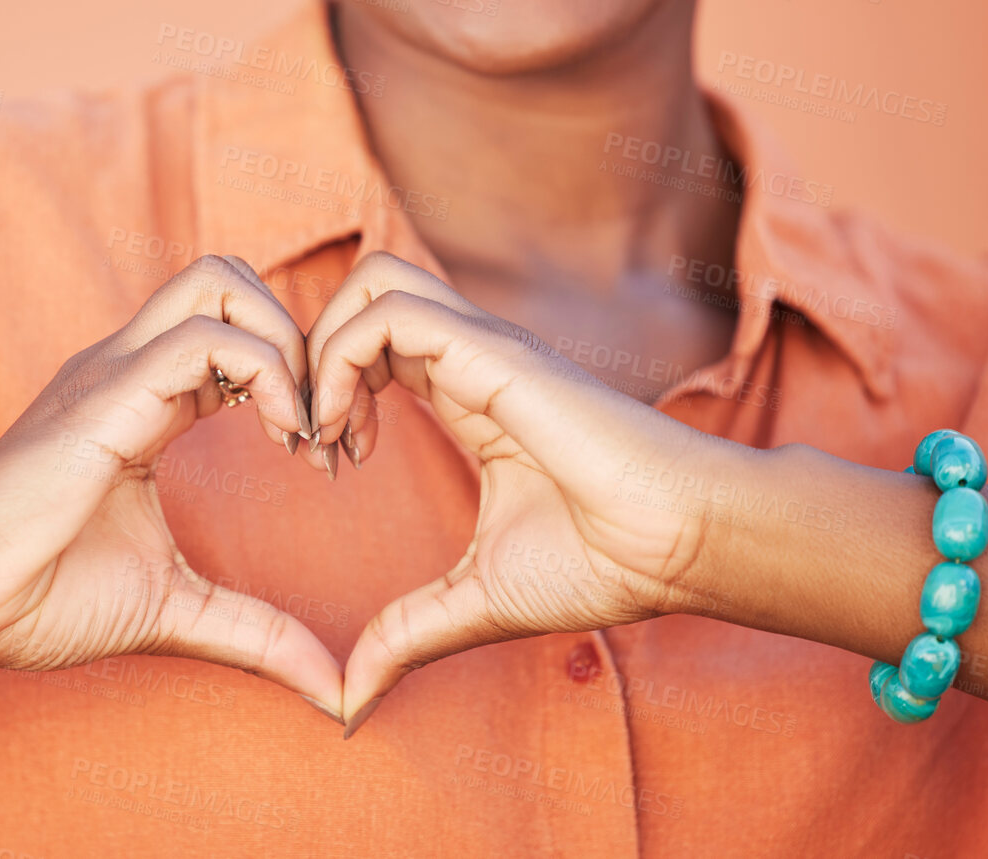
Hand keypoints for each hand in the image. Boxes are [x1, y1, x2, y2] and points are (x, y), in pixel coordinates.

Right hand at [0, 255, 344, 718]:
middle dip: (299, 334)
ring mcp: (115, 371)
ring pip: (221, 281)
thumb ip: (257, 633)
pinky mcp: (107, 394)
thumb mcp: (175, 610)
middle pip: (230, 277)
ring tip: (301, 431)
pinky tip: (281, 438)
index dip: (296, 377)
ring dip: (288, 344)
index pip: (235, 330)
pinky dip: (268, 373)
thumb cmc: (40, 597)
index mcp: (143, 399)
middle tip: (319, 426)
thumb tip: (334, 689)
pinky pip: (205, 339)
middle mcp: (129, 367)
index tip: (321, 458)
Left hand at [302, 252, 748, 734]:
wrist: (678, 547)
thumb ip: (406, 634)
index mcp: (465, 392)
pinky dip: (342, 363)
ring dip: (321, 353)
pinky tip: (352, 436)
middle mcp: (469, 356)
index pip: (372, 340)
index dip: (326, 389)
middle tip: (310, 441)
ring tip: (326, 434)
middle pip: (361, 291)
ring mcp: (481, 345)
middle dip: (309, 356)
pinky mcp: (492, 351)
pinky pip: (389, 314)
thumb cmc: (602, 562)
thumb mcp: (474, 600)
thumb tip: (349, 703)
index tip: (323, 465)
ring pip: (369, 283)